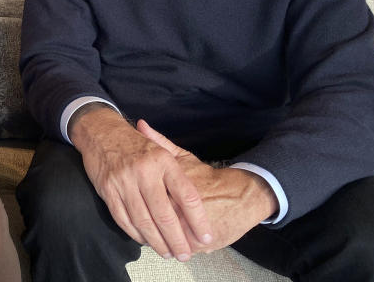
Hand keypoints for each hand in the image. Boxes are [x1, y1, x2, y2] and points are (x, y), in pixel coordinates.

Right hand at [70, 106, 211, 260]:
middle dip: (176, 239)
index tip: (206, 236)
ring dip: (156, 241)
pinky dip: (135, 233)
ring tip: (167, 252)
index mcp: (163, 160)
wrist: (101, 132)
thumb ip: (178, 173)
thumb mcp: (161, 149)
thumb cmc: (136, 144)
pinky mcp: (107, 189)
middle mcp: (144, 170)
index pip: (186, 195)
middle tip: (185, 254)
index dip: (198, 219)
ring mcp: (123, 181)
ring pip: (143, 220)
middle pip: (164, 214)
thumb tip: (200, 205)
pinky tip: (145, 240)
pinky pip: (123, 218)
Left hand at [137, 119, 278, 252]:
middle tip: (141, 223)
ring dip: (156, 240)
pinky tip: (171, 244)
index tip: (132, 200)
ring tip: (154, 236)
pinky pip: (179, 248)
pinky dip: (174, 248)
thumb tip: (141, 124)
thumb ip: (159, 143)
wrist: (241, 195)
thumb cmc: (207, 177)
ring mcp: (189, 227)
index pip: (142, 199)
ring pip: (163, 239)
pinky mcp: (201, 242)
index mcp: (170, 185)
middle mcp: (179, 207)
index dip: (134, 202)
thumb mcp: (182, 158)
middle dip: (142, 224)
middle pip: (150, 221)